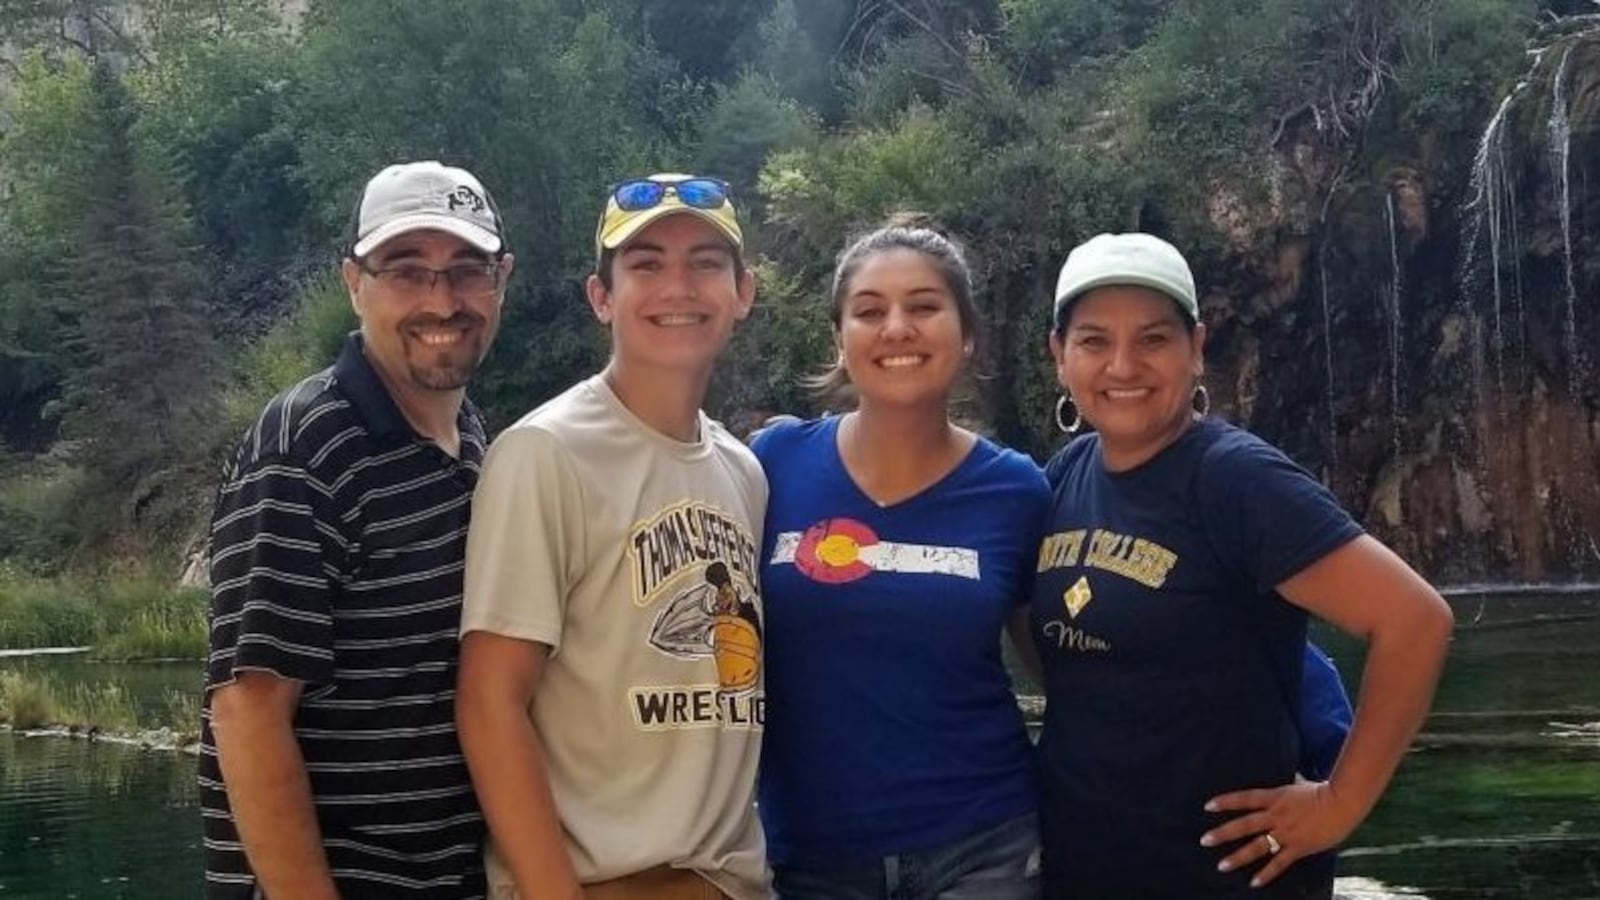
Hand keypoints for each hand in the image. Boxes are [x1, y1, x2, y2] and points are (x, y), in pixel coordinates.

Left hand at [1199, 778, 1358, 887]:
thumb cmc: (1324, 791)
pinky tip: (1254, 882)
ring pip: (1257, 846)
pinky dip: (1267, 873)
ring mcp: (1287, 832)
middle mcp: (1277, 815)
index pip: (1245, 798)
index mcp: (1276, 797)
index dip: (1226, 802)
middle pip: (1244, 824)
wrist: (1344, 802)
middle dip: (1223, 833)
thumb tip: (1289, 777)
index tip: (1207, 806)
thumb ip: (1289, 786)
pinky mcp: (1299, 847)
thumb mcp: (1300, 784)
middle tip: (1204, 840)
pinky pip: (1279, 863)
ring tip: (1221, 866)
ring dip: (1238, 857)